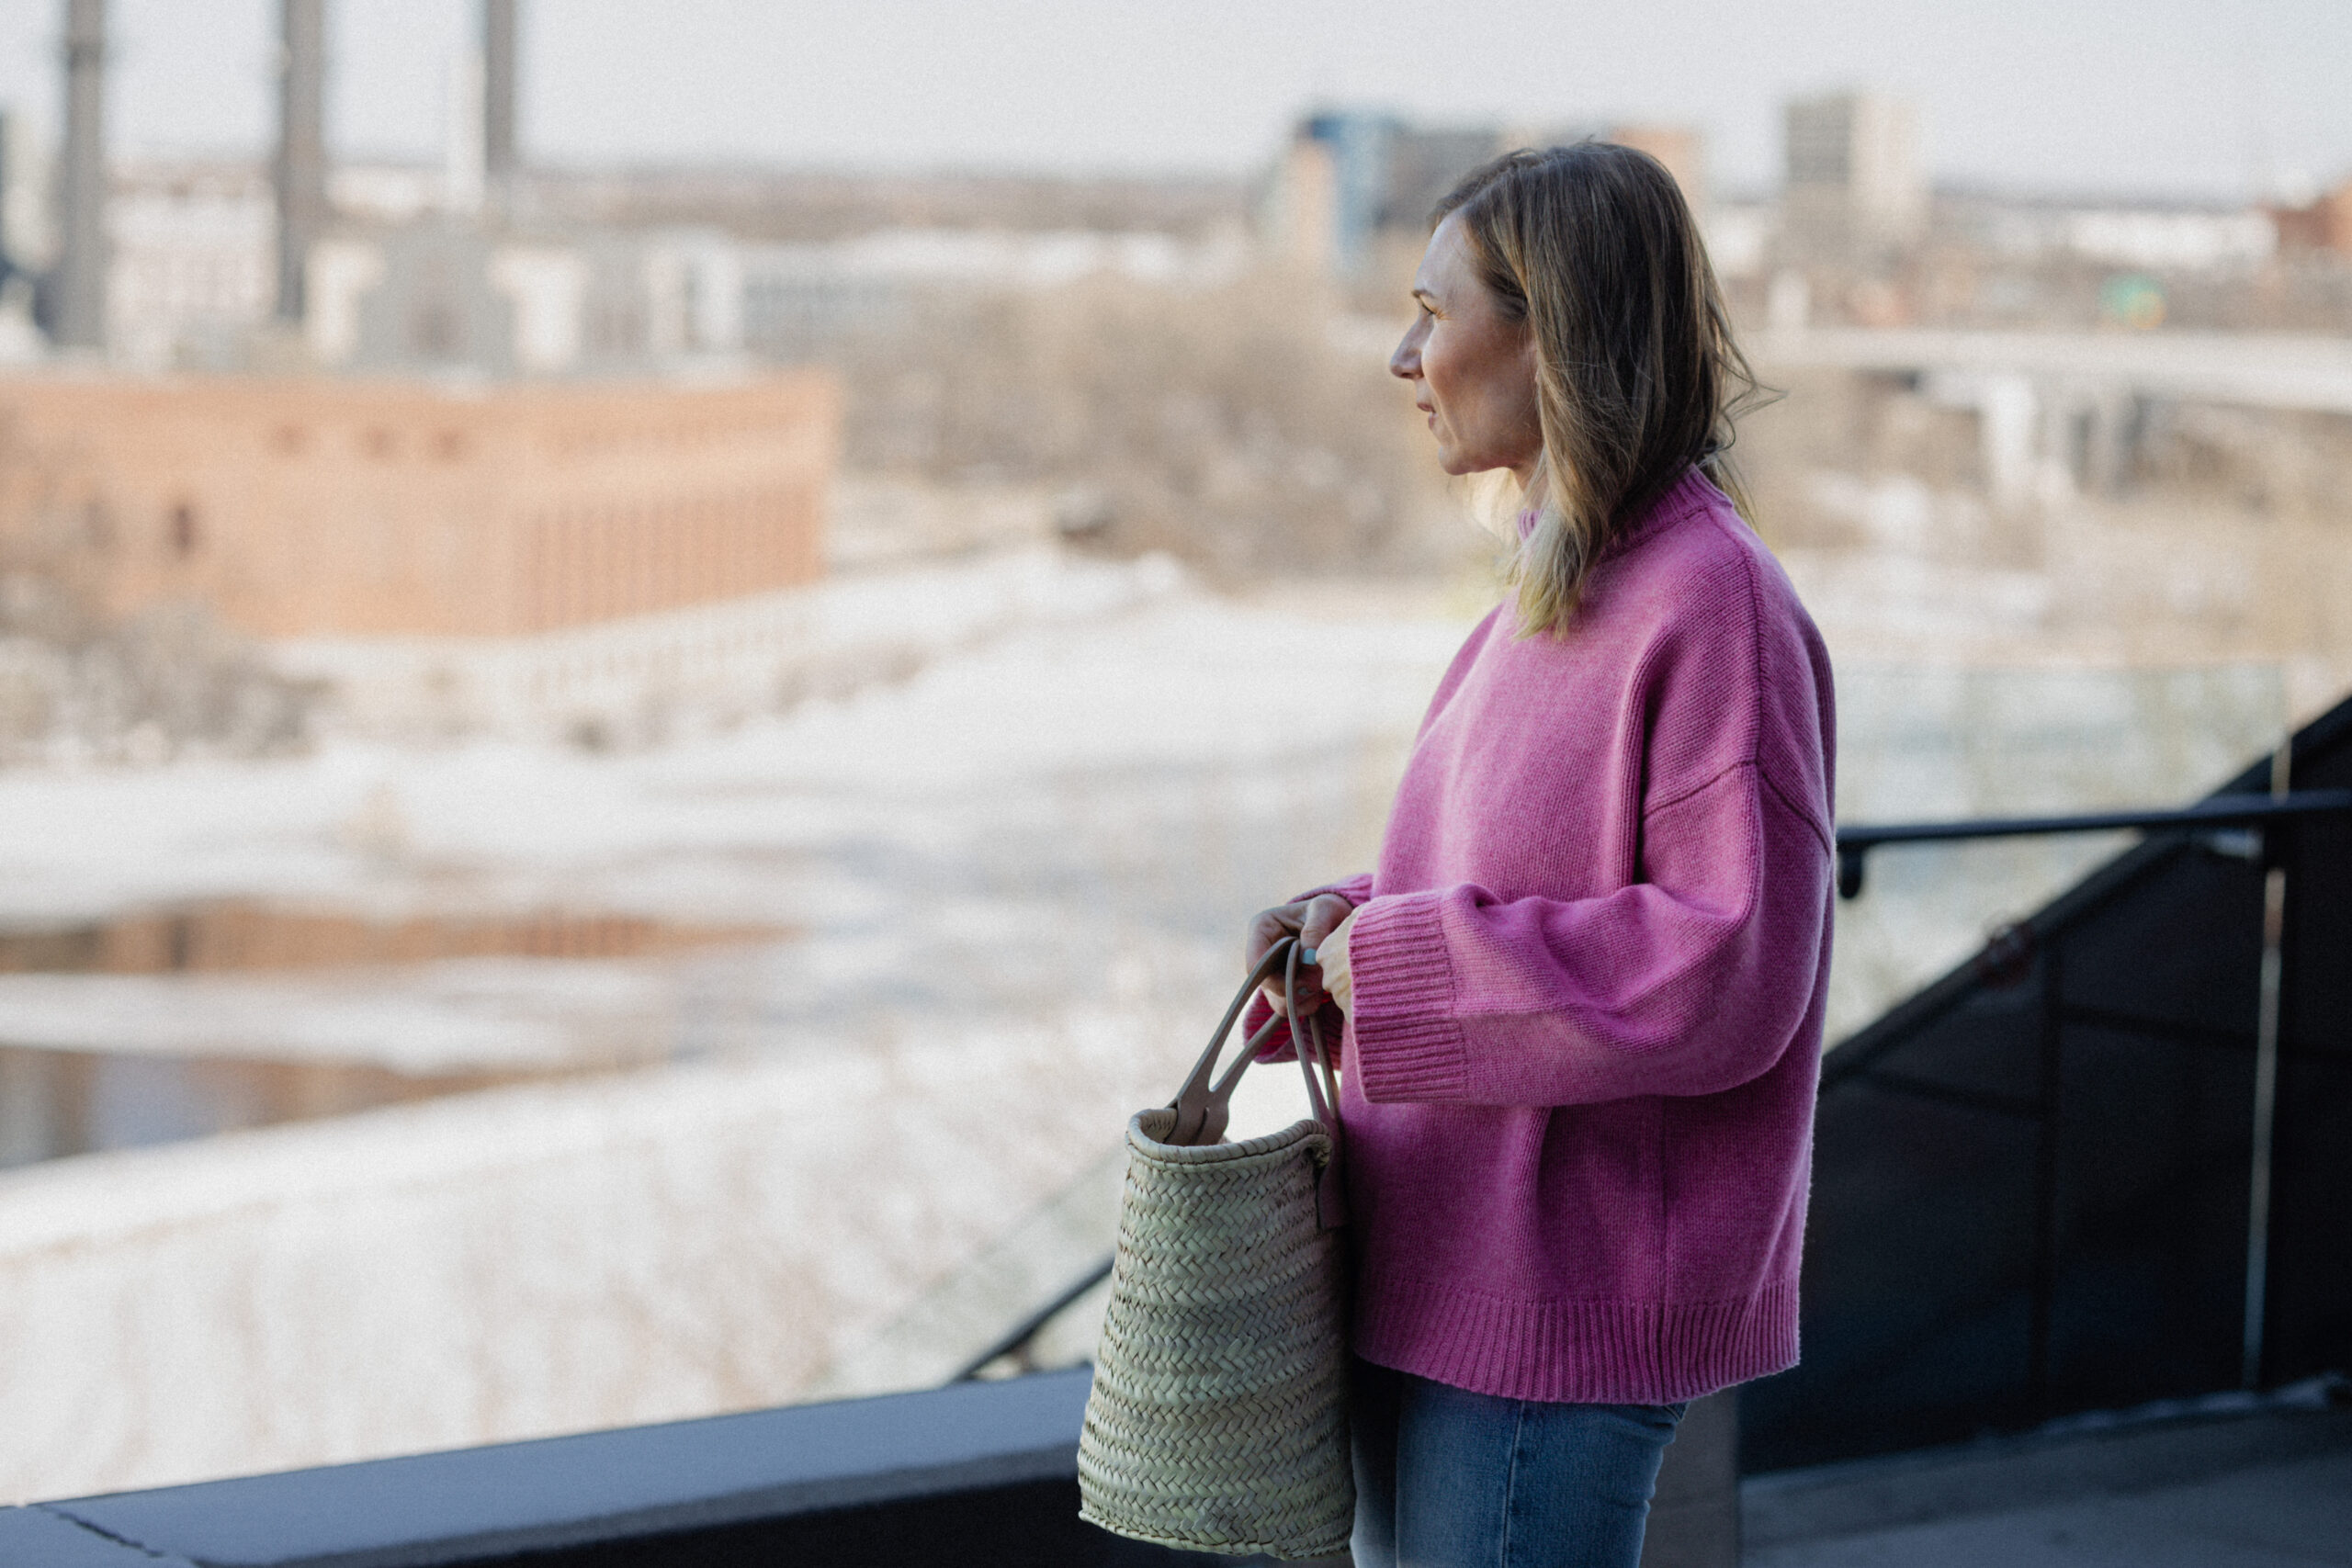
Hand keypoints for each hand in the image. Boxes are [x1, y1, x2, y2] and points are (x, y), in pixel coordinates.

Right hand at [1246, 895, 1355, 1011]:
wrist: (1337, 921)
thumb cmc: (1327, 910)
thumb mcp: (1325, 909)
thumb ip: (1316, 929)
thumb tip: (1308, 959)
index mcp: (1262, 928)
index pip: (1254, 964)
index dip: (1275, 979)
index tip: (1303, 979)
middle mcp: (1261, 953)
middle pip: (1266, 987)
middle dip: (1294, 989)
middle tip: (1319, 981)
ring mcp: (1272, 973)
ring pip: (1278, 1001)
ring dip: (1302, 998)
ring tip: (1322, 981)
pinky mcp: (1284, 988)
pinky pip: (1291, 1008)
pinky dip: (1308, 1004)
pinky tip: (1321, 990)